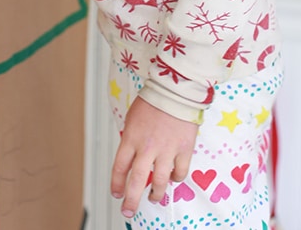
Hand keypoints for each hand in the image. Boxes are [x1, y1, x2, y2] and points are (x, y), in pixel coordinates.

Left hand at [111, 96, 197, 218]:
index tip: (116, 193)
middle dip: (131, 201)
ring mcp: (166, 150)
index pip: (119, 167)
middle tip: (128, 210)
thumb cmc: (153, 100)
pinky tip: (173, 178)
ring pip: (159, 182)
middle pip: (136, 181)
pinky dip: (176, 179)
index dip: (117, 184)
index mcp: (131, 137)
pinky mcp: (184, 149)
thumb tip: (132, 157)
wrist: (175, 89)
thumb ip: (132, 139)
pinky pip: (180, 173)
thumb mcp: (133, 118)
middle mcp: (147, 147)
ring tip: (154, 198)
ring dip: (155, 194)